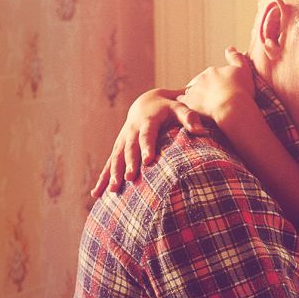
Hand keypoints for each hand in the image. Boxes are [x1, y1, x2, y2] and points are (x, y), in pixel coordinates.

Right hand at [90, 87, 205, 195]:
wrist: (147, 102)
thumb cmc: (169, 107)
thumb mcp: (180, 107)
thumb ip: (190, 117)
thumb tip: (201, 130)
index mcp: (147, 121)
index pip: (147, 134)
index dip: (146, 147)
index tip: (148, 161)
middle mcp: (131, 131)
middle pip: (129, 148)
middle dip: (129, 163)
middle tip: (130, 179)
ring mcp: (123, 140)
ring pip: (116, 157)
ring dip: (113, 173)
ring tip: (113, 190)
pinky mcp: (118, 148)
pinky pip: (109, 164)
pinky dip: (102, 178)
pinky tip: (97, 195)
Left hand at [177, 46, 253, 124]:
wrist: (233, 108)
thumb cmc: (241, 90)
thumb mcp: (243, 70)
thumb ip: (236, 58)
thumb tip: (230, 48)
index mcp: (212, 71)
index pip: (211, 76)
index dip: (217, 84)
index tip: (223, 92)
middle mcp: (200, 79)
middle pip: (201, 84)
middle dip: (205, 91)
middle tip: (215, 101)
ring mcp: (193, 91)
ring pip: (191, 93)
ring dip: (195, 98)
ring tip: (204, 108)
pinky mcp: (188, 103)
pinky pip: (183, 104)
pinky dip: (186, 106)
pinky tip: (192, 111)